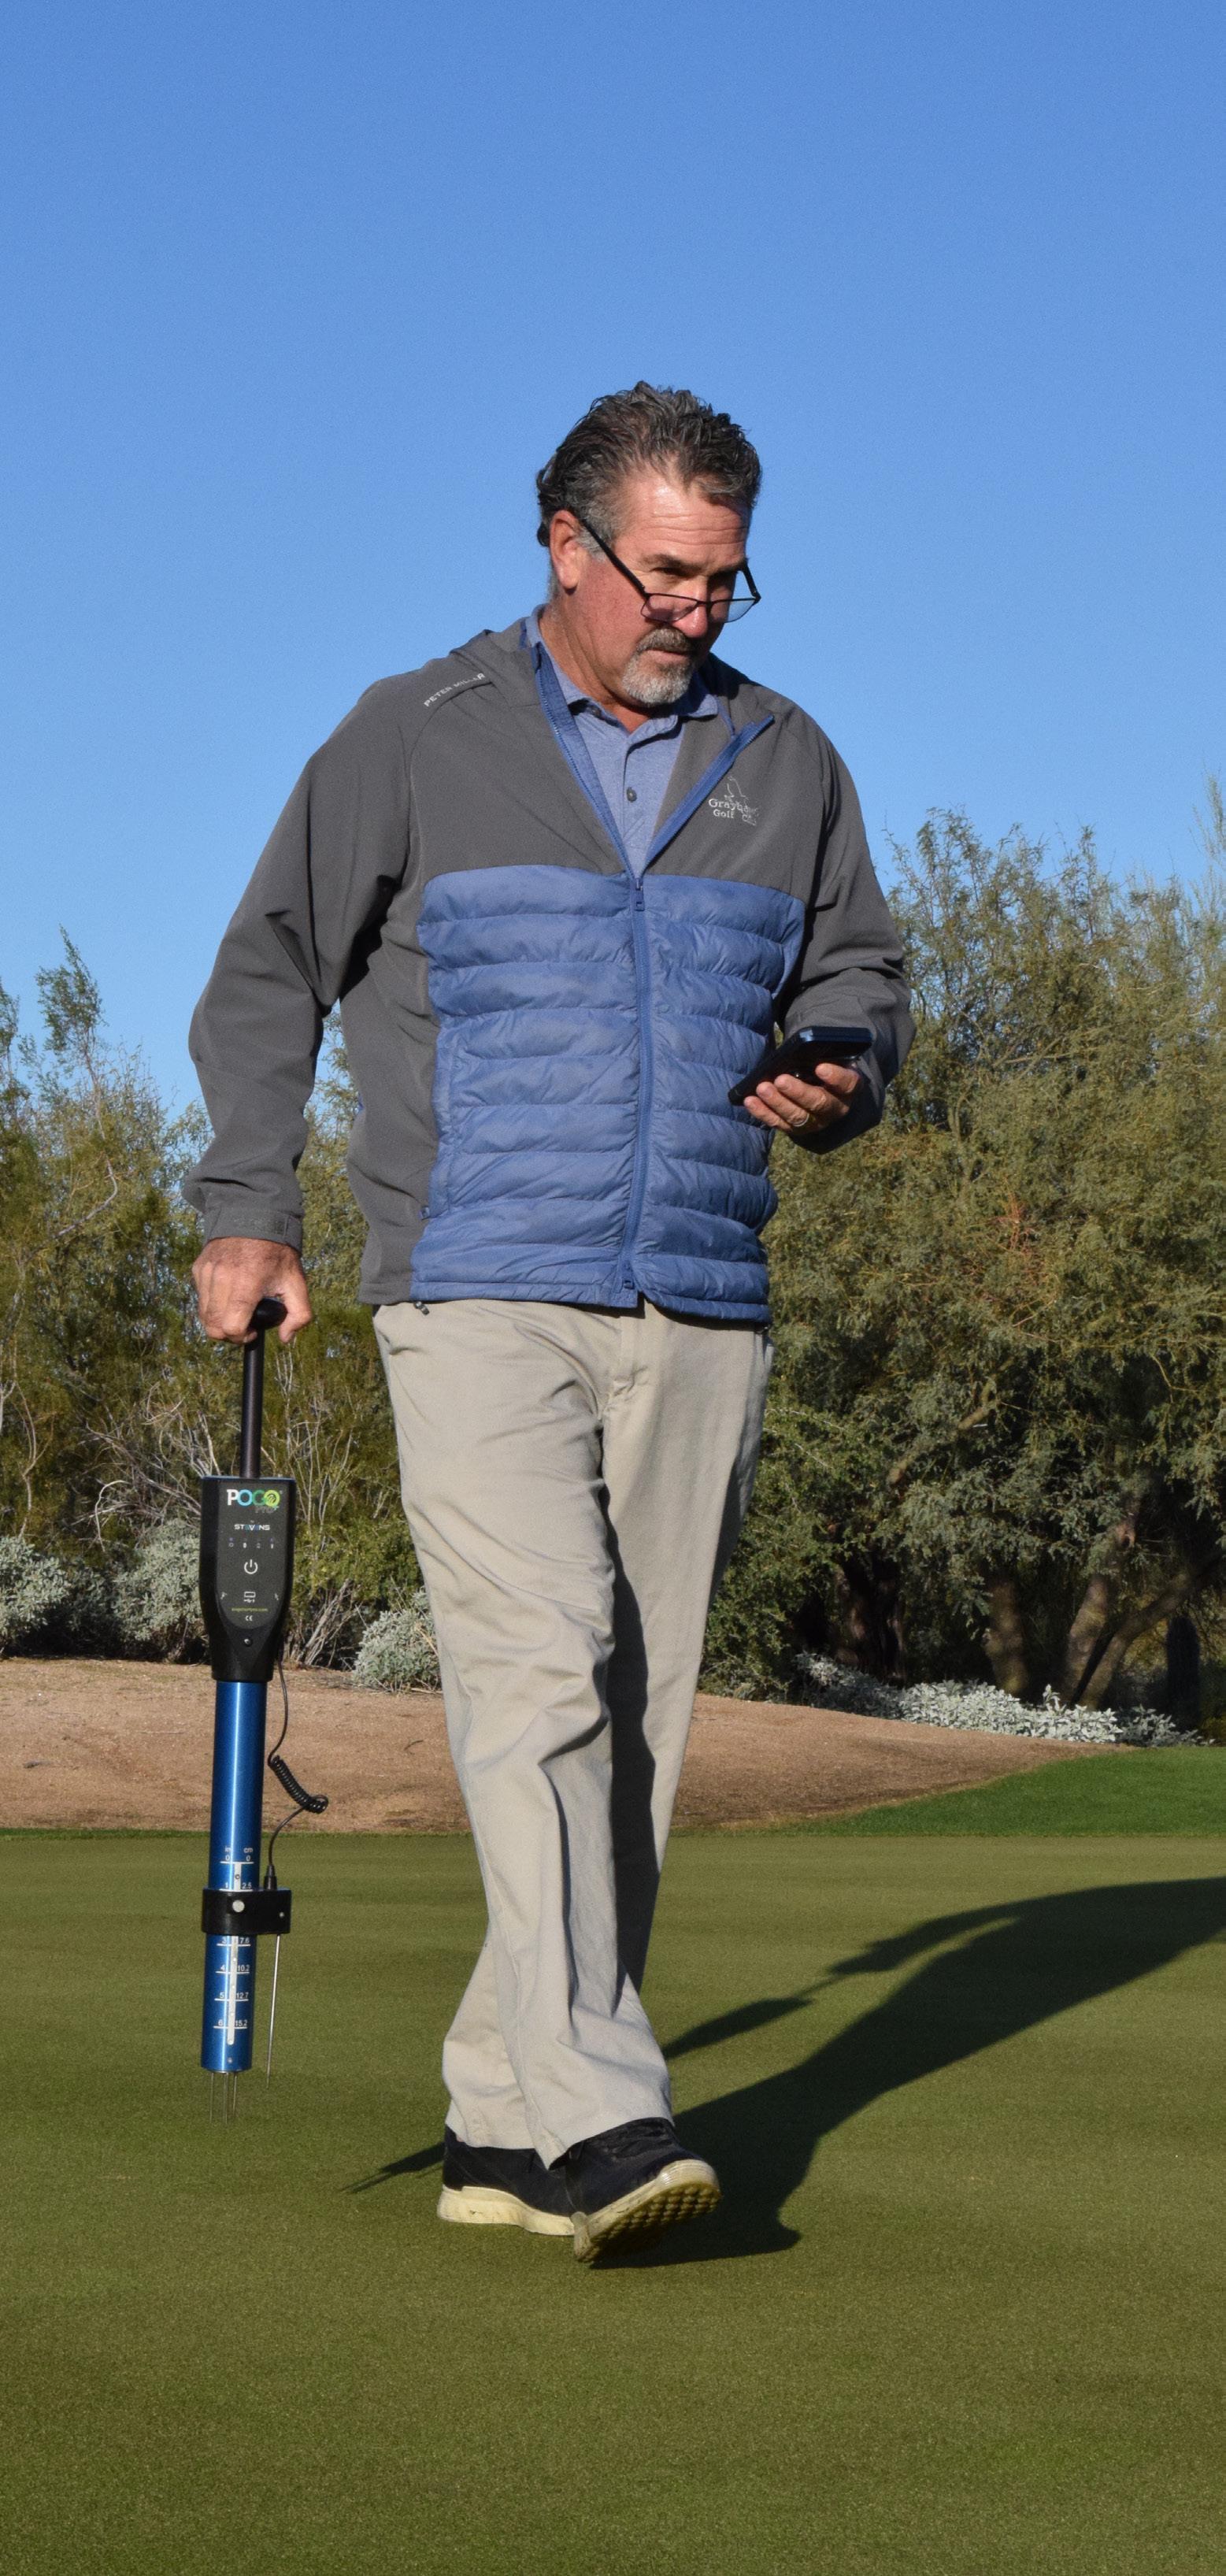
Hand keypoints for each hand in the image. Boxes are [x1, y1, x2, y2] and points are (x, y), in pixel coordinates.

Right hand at [192, 1238, 312, 1344]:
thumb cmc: (277, 1252)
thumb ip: (299, 1314)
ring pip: (203, 1315)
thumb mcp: (296, 1281)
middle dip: (228, 1335)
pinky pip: (201, 1297)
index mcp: (246, 1284)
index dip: (242, 1337)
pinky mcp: (198, 1268)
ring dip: (218, 1320)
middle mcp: (221, 1278)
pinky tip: (228, 1294)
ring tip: (236, 1311)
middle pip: (212, 1326)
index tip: (253, 1332)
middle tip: (243, 1327)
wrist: (255, 1217)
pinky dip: (212, 1304)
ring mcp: (207, 1272)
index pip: (231, 1326)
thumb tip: (286, 1338)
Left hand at [743, 1061, 861, 1137]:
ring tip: (762, 1088)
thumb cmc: (826, 1065)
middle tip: (780, 1080)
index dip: (835, 1077)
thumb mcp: (830, 1057)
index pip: (847, 1083)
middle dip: (798, 1092)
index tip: (820, 1067)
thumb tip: (799, 1050)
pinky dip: (763, 1113)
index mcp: (848, 1087)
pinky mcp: (797, 1129)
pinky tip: (750, 1101)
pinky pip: (780, 1124)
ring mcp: (816, 1122)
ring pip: (798, 1117)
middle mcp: (835, 1108)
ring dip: (777, 1103)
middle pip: (819, 1103)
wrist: (822, 1085)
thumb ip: (821, 1054)